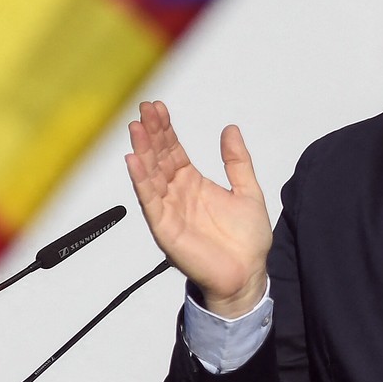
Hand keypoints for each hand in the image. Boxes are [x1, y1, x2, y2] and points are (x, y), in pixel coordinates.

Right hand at [125, 100, 269, 317]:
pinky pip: (150, 202)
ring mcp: (170, 210)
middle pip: (159, 158)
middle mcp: (178, 194)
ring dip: (142, 152)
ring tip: (135, 129)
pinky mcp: (166, 228)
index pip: (174, 151)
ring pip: (151, 176)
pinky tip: (134, 161)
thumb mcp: (247, 190)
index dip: (165, 129)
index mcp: (194, 184)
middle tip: (143, 110)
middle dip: (150, 134)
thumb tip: (230, 130)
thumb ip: (237, 161)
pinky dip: (141, 182)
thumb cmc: (247, 240)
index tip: (157, 108)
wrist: (248, 274)